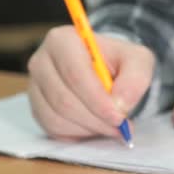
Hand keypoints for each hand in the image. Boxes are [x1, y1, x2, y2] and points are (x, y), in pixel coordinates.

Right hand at [27, 25, 154, 140]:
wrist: (106, 70)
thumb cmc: (119, 62)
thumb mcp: (138, 60)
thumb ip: (136, 77)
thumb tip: (120, 104)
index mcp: (62, 41)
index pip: (75, 75)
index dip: (97, 100)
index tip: (119, 116)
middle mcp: (41, 62)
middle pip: (64, 100)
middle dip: (96, 119)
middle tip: (120, 126)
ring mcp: (35, 87)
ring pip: (57, 118)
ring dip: (90, 128)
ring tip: (111, 125)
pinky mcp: (36, 108)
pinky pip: (53, 129)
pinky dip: (79, 133)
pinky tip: (96, 125)